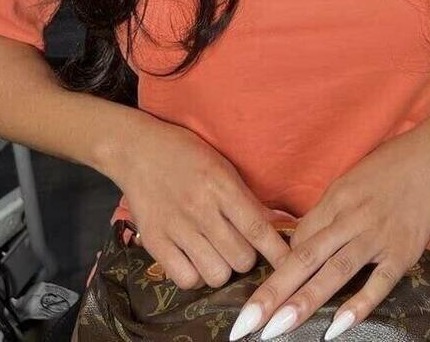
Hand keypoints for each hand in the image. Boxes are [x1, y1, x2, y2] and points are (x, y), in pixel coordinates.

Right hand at [106, 111, 291, 289]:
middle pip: (241, 258)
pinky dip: (195, 275)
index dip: (278, 253)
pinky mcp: (155, 242)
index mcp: (222, 185)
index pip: (258, 229)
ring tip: (215, 253)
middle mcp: (201, 209)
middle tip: (238, 246)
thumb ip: (246, 198)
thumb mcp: (223, 166)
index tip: (291, 267)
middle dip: (246, 257)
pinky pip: (186, 279)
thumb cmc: (186, 153)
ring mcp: (177, 227)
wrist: (138, 150)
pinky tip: (195, 260)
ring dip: (222, 269)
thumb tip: (276, 225)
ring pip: (217, 274)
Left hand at [227, 114, 429, 340]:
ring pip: (334, 271)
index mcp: (336, 197)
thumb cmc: (395, 163)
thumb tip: (309, 241)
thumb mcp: (355, 178)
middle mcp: (351, 217)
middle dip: (272, 292)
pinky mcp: (404, 251)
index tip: (261, 295)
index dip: (278, 268)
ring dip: (303, 301)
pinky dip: (358, 305)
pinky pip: (378, 282)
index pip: (299, 238)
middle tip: (244, 323)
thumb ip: (334, 211)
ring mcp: (377, 235)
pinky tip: (337, 327)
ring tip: (276, 328)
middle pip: (305, 257)